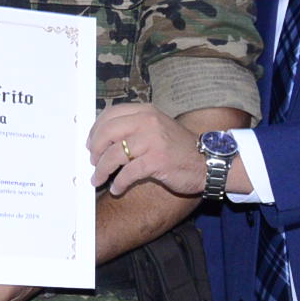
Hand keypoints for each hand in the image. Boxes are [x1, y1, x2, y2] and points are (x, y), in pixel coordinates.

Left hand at [90, 101, 206, 195]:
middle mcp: (148, 122)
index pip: (110, 114)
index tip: (91, 144)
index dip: (96, 131)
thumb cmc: (179, 148)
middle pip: (107, 133)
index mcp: (145, 112)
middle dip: (95, 150)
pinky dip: (118, 183)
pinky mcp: (156, 161)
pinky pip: (127, 173)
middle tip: (92, 162)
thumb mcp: (157, 127)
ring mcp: (152, 141)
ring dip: (101, 170)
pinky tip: (117, 189)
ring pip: (113, 155)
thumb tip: (103, 140)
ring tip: (98, 179)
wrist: (207, 162)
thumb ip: (133, 128)